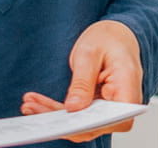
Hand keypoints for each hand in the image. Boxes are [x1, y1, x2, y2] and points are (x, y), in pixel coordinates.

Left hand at [18, 20, 141, 141]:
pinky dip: (56, 111)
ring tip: (30, 104)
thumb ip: (83, 82)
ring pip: (82, 123)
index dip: (90, 124)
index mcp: (127, 85)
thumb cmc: (108, 38)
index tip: (64, 120)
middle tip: (33, 108)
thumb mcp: (90, 53)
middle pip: (94, 124)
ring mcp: (110, 108)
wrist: (115, 34)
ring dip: (54, 117)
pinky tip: (37, 102)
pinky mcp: (97, 108)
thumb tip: (74, 108)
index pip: (115, 118)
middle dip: (62, 121)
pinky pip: (78, 116)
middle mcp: (122, 102)